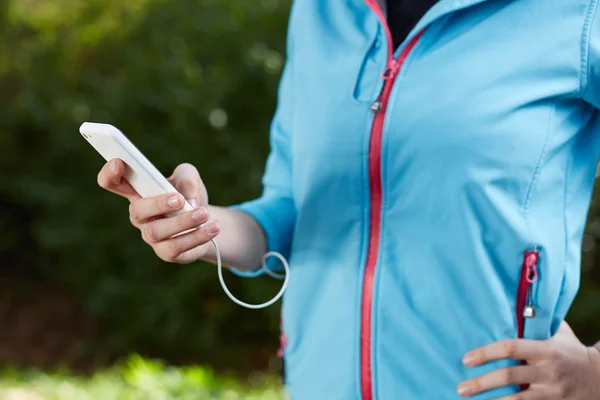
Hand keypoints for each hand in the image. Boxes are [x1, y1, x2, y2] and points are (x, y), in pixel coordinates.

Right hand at [97, 159, 219, 263]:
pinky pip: (177, 247)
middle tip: (179, 199)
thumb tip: (188, 200)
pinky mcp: (168, 253)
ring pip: (158, 232)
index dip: (110, 173)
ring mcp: (151, 236)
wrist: (207, 220)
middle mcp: (140, 216)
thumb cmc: (189, 194)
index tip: (118, 162)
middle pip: (137, 211)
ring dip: (182, 222)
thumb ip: (187, 178)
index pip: (113, 183)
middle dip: (157, 204)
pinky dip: (198, 236)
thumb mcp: (190, 177)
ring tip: (204, 213)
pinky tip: (213, 227)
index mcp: (138, 192)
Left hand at [458, 321, 599, 398]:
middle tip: (461, 388)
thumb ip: (537, 323)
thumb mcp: (559, 333)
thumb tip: (513, 304)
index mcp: (545, 349)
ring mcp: (551, 392)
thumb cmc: (572, 351)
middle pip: (509, 376)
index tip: (466, 359)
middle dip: (482, 383)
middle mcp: (547, 371)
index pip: (511, 348)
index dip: (487, 353)